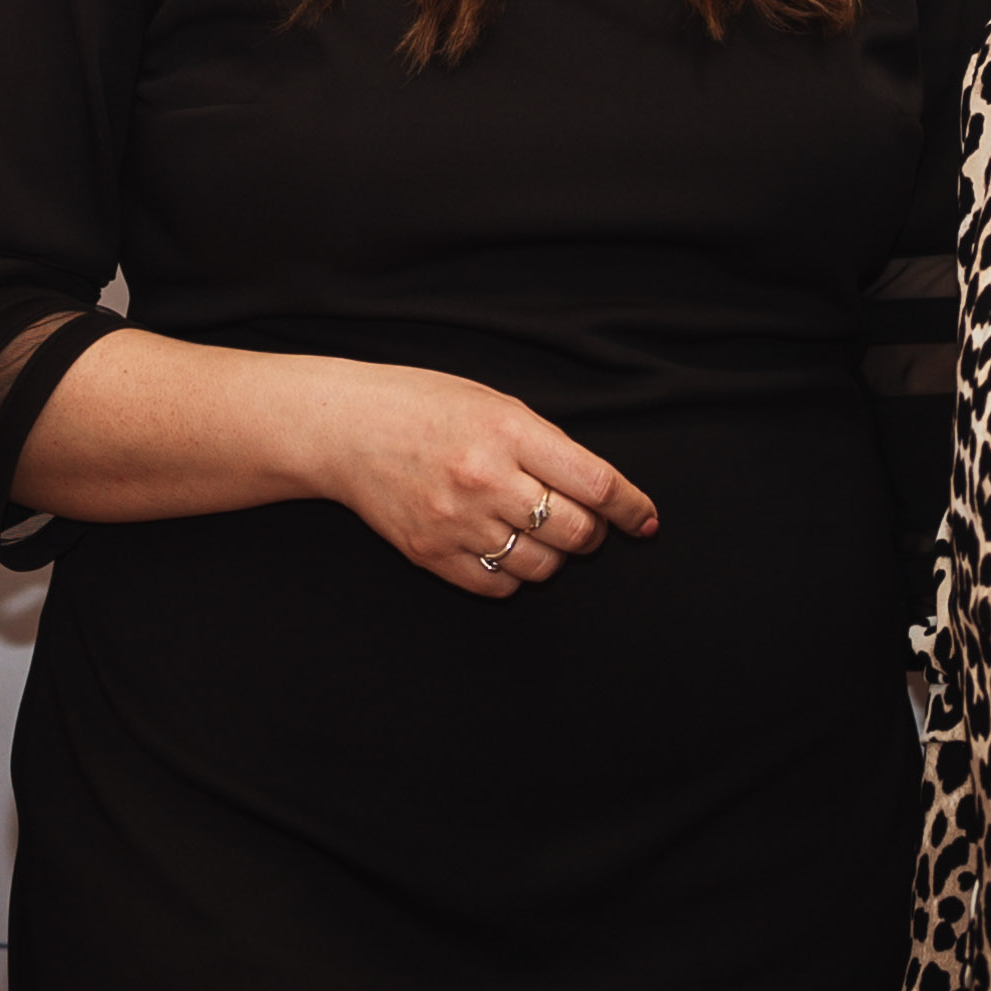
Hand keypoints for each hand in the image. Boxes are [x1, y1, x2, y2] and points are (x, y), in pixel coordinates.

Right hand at [280, 360, 656, 598]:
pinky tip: (503, 550)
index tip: (645, 520)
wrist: (346, 428)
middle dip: (592, 533)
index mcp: (508, 431)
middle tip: (582, 523)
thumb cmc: (425, 407)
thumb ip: (547, 445)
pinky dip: (513, 576)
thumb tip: (602, 493)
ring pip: (541, 566)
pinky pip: (498, 586)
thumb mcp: (495, 404)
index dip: (631, 508)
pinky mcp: (430, 553)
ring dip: (554, 556)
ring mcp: (456, 521)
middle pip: (575, 531)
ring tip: (536, 533)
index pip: (595, 483)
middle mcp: (485, 479)